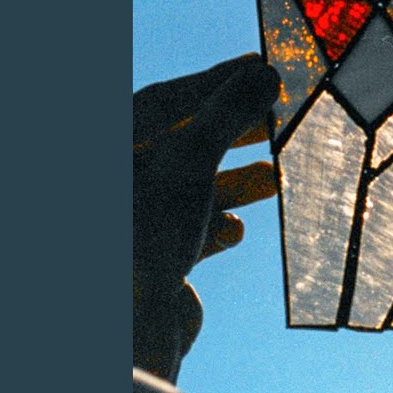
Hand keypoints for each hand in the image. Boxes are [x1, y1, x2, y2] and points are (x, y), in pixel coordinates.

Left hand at [133, 54, 279, 381]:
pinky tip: (235, 232)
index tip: (261, 66)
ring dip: (231, 180)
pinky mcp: (145, 263)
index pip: (165, 98)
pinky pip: (184, 232)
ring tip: (274, 176)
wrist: (128, 326)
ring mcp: (130, 224)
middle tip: (276, 116)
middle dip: (230, 130)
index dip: (216, 80)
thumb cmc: (146, 229)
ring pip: (187, 188)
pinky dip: (214, 225)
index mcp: (117, 147)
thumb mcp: (192, 157)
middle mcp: (120, 181)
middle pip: (178, 142)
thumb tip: (267, 72)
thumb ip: (228, 113)